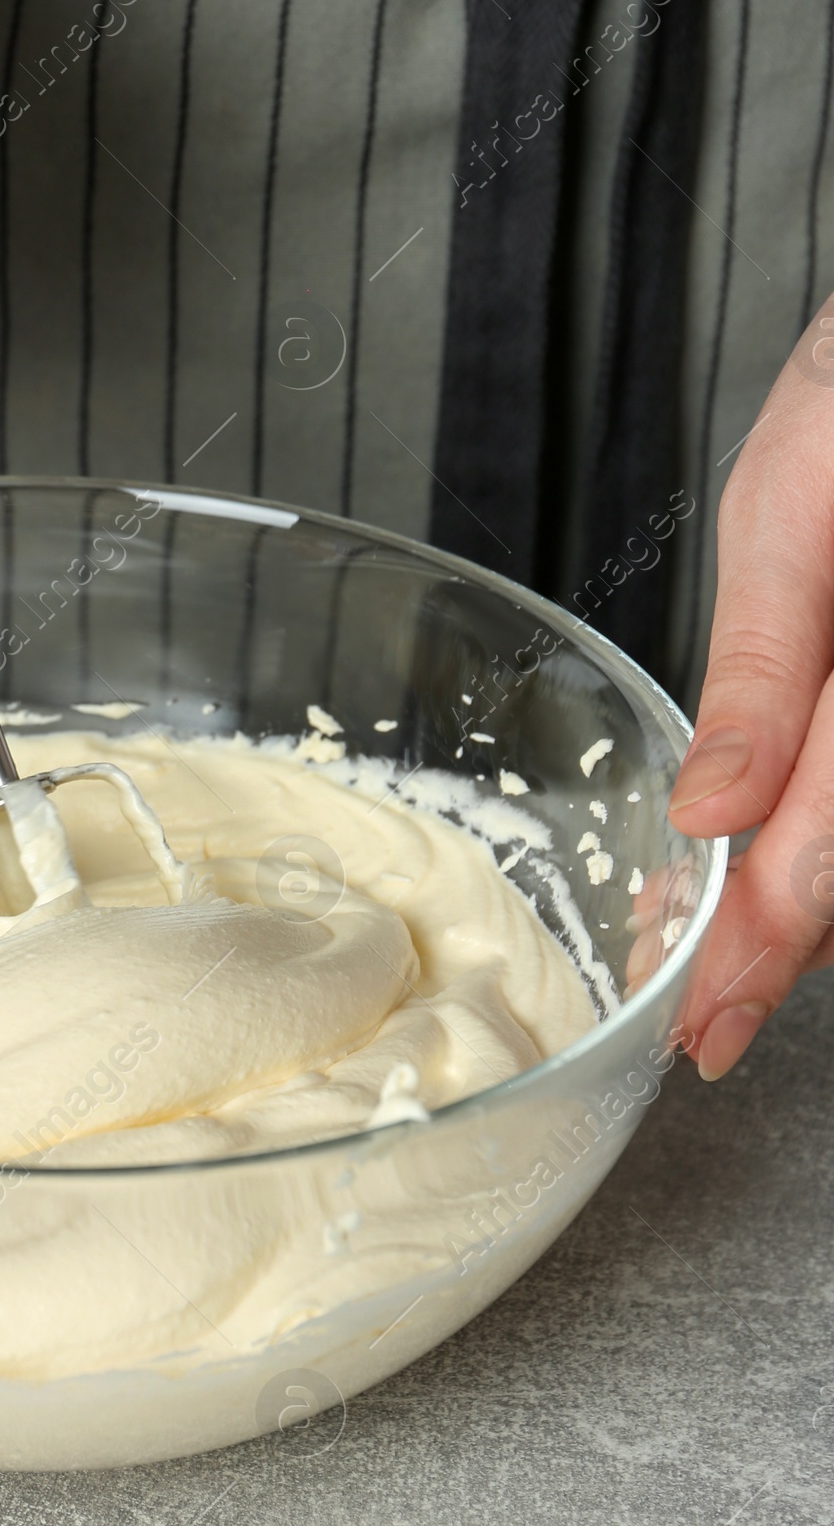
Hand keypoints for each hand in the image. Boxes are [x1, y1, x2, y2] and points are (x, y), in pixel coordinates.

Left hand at [667, 299, 833, 1076]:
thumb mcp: (796, 504)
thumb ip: (768, 668)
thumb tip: (713, 814)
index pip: (832, 842)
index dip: (766, 947)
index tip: (705, 1021)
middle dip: (788, 943)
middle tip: (707, 1015)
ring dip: (815, 895)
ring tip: (731, 948)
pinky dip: (833, 830)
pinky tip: (781, 850)